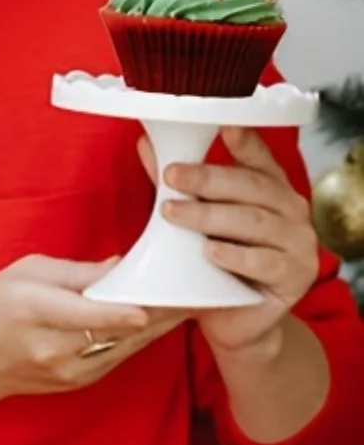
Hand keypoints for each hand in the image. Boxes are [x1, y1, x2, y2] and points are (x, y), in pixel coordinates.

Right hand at [0, 254, 186, 402]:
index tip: (158, 304)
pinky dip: (138, 338)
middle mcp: (55, 347)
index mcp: (35, 311)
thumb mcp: (23, 273)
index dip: (127, 312)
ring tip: (187, 304)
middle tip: (193, 293)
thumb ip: (73, 272)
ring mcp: (70, 371)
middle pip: (119, 331)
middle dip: (158, 312)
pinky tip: (157, 321)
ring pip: (127, 346)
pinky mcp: (81, 382)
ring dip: (157, 326)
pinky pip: (119, 356)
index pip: (90, 315)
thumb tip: (120, 267)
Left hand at [138, 127, 317, 356]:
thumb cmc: (212, 263)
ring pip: (254, 222)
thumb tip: (147, 145)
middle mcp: (289, 210)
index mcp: (269, 189)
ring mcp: (297, 244)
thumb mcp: (193, 218)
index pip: (259, 158)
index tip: (224, 126)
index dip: (244, 141)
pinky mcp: (295, 277)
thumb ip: (176, 183)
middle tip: (171, 175)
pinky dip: (234, 255)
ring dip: (210, 215)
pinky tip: (209, 252)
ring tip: (173, 212)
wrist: (230, 318)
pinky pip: (264, 262)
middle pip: (251, 187)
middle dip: (208, 178)